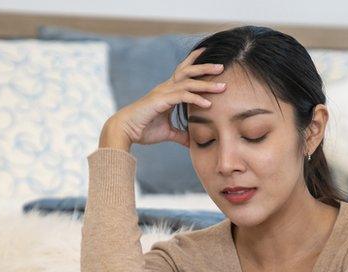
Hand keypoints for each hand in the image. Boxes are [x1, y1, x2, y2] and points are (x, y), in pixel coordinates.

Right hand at [103, 47, 226, 148]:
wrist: (125, 131)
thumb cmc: (143, 129)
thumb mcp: (167, 132)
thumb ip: (180, 135)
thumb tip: (191, 142)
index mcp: (167, 91)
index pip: (182, 72)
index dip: (194, 61)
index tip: (207, 54)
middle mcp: (166, 88)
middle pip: (188, 72)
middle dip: (205, 68)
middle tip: (222, 66)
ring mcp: (163, 93)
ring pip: (188, 83)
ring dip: (206, 84)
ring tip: (222, 87)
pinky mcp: (160, 101)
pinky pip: (182, 96)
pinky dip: (196, 99)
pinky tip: (208, 104)